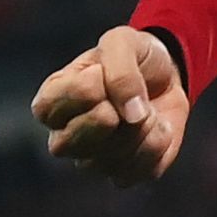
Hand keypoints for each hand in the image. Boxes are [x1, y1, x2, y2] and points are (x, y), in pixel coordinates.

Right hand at [32, 27, 189, 184]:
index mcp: (50, 103)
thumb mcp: (122, 42)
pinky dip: (159, 141)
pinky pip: (142, 169)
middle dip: (113, 112)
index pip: (49, 108)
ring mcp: (92, 161)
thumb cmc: (132, 57)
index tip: (101, 70)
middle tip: (128, 94)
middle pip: (74, 141)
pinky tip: (157, 126)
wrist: (168, 75)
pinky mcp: (124, 174)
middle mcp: (64, 138)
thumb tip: (132, 116)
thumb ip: (120, 69)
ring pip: (112, 157)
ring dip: (142, 125)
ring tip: (145, 107)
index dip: (85, 89)